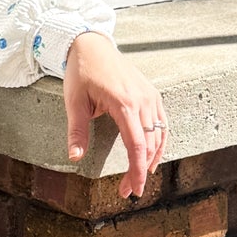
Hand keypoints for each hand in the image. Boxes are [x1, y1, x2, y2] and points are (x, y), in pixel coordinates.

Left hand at [62, 31, 168, 198]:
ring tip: (140, 178)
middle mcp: (142, 101)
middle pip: (149, 145)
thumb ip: (77, 132)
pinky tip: (151, 156)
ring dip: (152, 159)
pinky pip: (162, 123)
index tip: (132, 189)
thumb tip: (75, 158)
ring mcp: (150, 96)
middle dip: (140, 171)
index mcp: (124, 104)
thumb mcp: (74, 102)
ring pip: (159, 135)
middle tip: (127, 190)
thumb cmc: (81, 72)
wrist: (92, 46)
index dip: (136, 171)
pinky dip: (159, 142)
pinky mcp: (152, 94)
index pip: (136, 146)